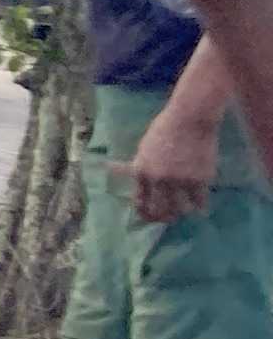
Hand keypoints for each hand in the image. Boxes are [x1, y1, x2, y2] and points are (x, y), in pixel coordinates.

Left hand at [124, 105, 220, 229]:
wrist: (189, 119)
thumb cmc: (164, 129)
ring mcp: (180, 181)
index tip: (149, 216)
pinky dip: (200, 206)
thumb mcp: (144, 148)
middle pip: (159, 209)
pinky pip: (199, 201)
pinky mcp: (200, 179)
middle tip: (168, 218)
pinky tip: (200, 206)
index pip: (140, 200)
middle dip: (162, 217)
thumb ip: (142, 166)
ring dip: (181, 213)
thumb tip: (137, 181)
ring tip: (184, 212)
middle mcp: (158, 179)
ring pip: (180, 209)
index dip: (144, 212)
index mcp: (142, 171)